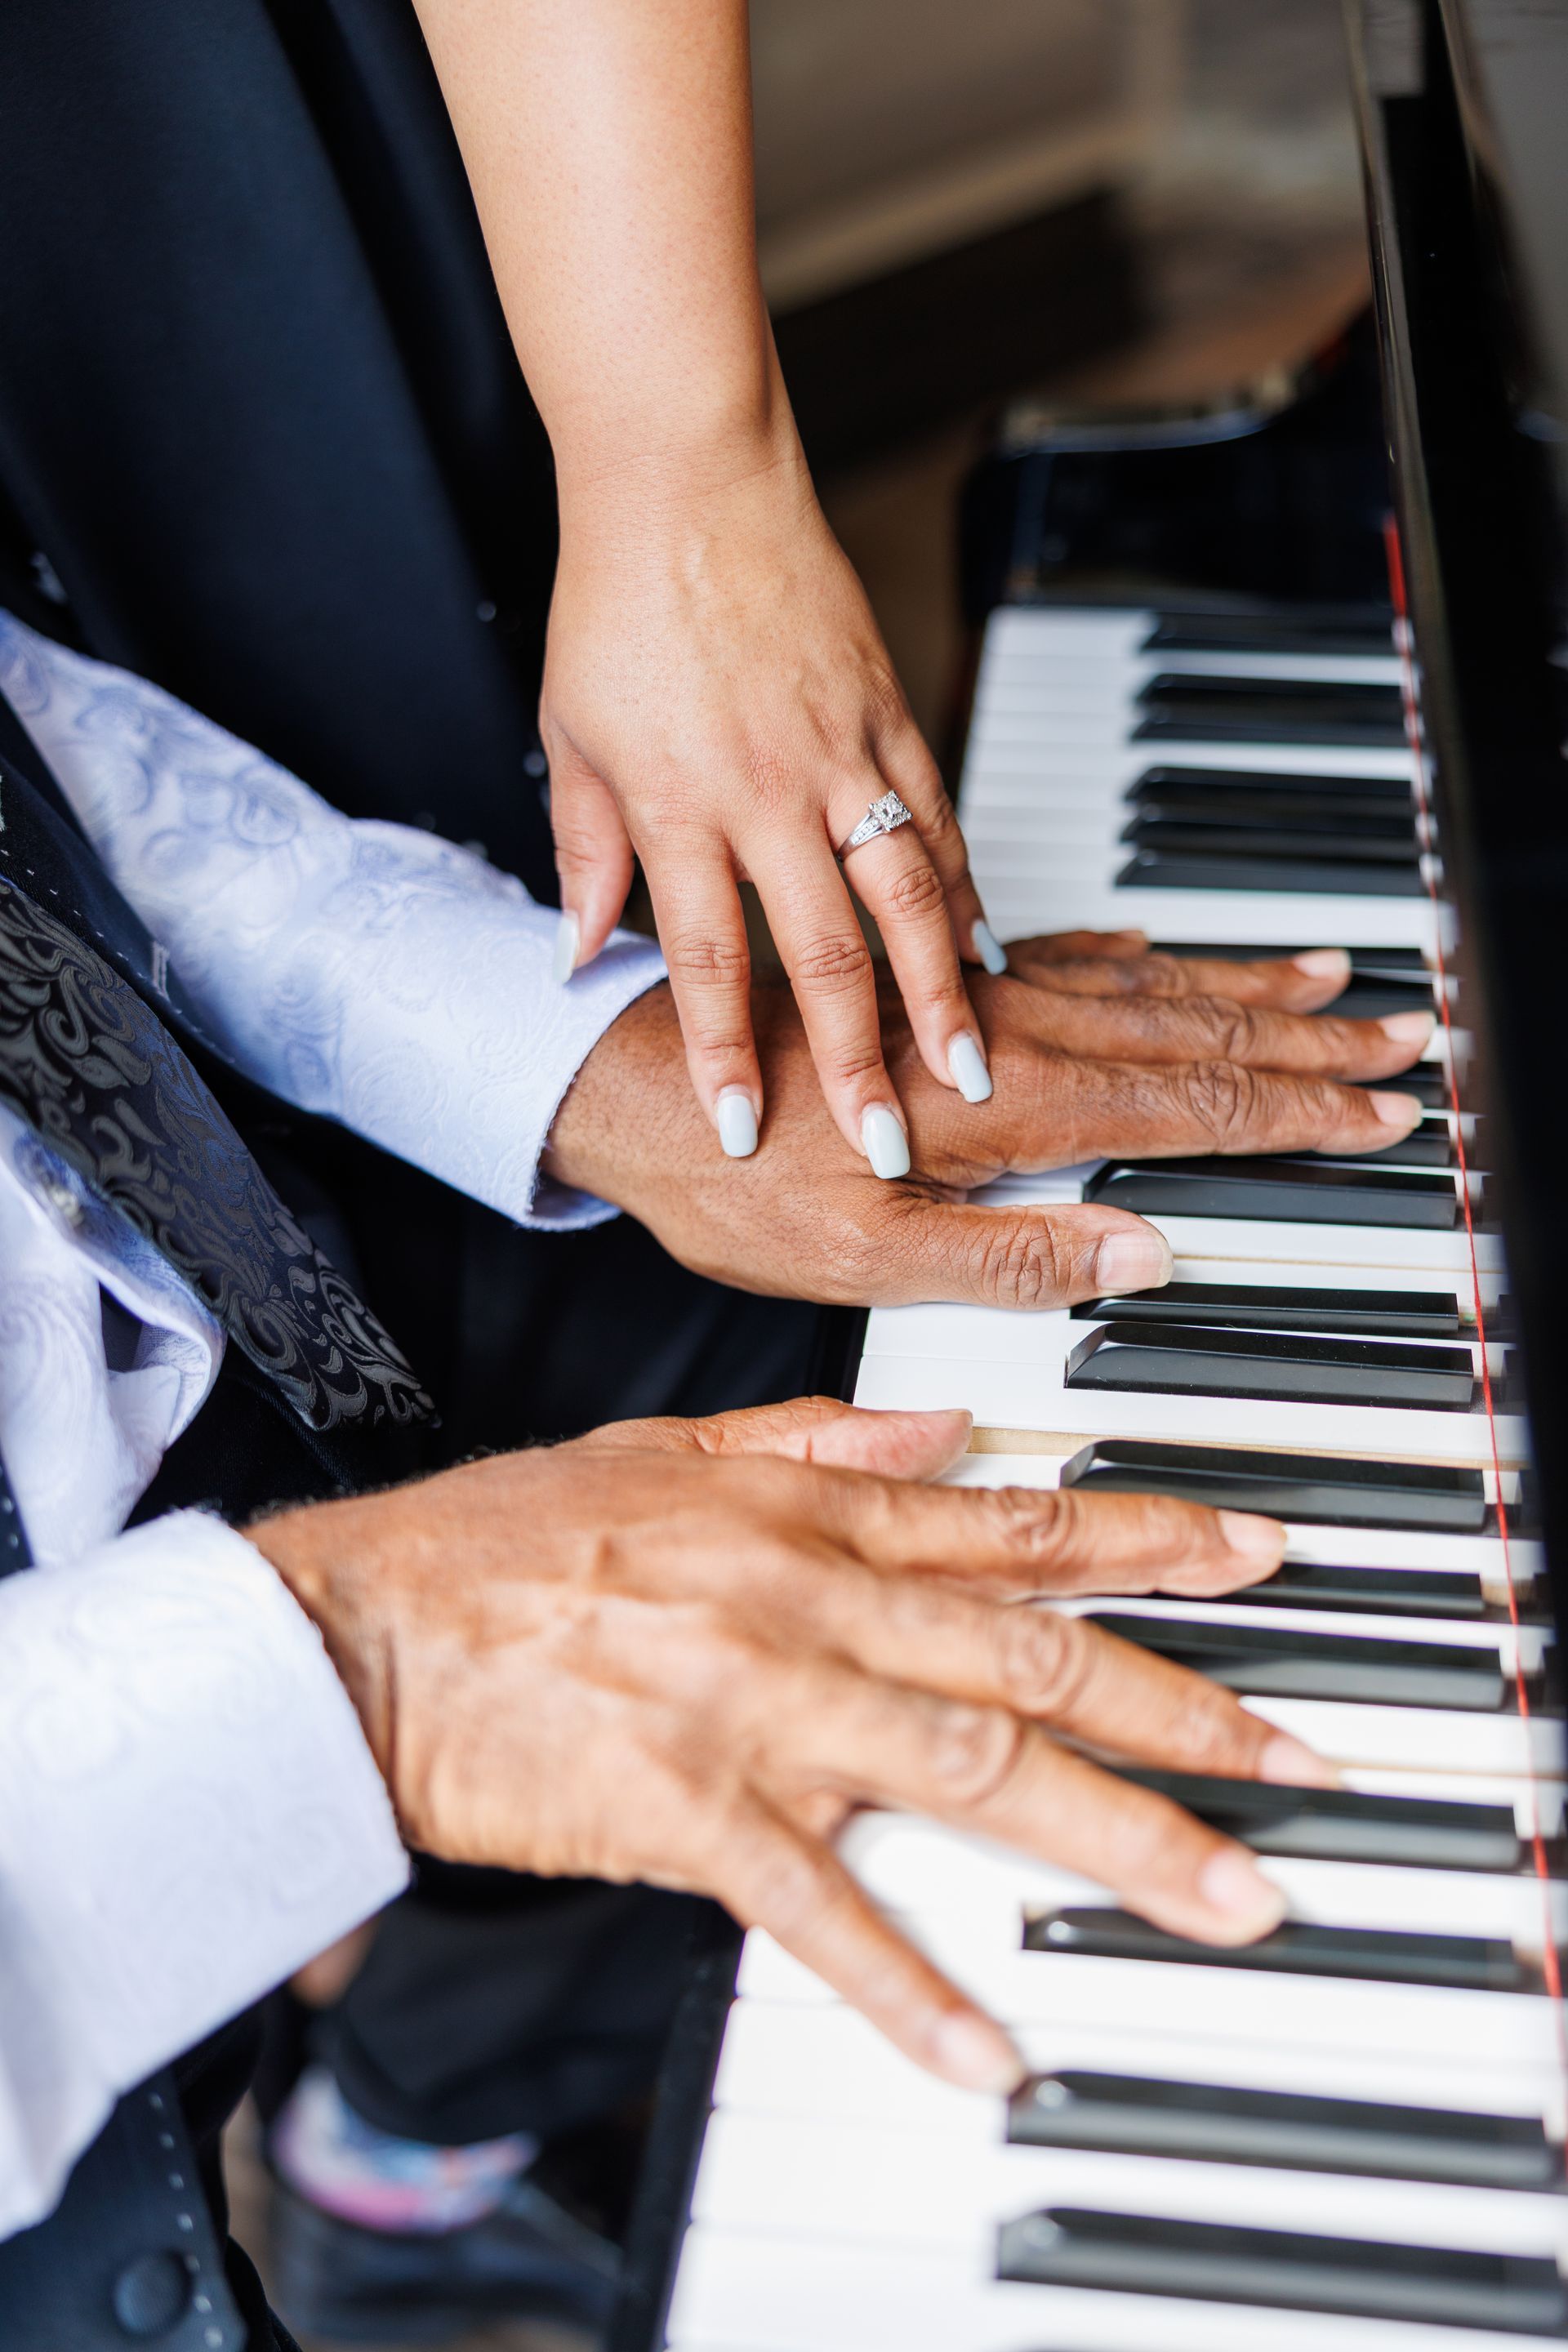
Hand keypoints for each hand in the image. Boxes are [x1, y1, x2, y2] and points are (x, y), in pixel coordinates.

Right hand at [252, 1396, 1325, 2092]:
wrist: (363, 1623)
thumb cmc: (508, 1540)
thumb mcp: (667, 1446)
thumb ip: (817, 1435)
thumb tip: (943, 1430)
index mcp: (807, 1512)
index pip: (1019, 1525)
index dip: (1154, 1538)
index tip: (1261, 1556)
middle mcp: (808, 1602)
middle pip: (1036, 1658)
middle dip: (1186, 1709)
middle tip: (1298, 1761)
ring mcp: (757, 1710)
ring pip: (973, 1771)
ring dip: (1114, 1840)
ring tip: (1226, 1896)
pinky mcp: (688, 1814)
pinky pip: (822, 1910)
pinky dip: (909, 1986)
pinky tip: (990, 2048)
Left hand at [544, 438, 994, 1167]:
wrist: (685, 478)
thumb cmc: (617, 604)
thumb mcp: (570, 739)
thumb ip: (583, 857)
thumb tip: (576, 958)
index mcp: (678, 803)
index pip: (704, 962)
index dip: (726, 1057)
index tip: (744, 1132)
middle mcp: (767, 789)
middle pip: (825, 954)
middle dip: (856, 1061)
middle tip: (884, 1142)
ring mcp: (841, 751)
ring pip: (909, 896)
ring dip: (943, 995)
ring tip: (970, 1070)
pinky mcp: (890, 713)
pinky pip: (940, 822)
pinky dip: (967, 893)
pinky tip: (986, 952)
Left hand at [544, 940, 1431, 1307]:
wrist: (616, 1079)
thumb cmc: (727, 1179)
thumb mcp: (859, 1258)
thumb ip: (1006, 1259)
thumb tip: (1140, 1256)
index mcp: (999, 1106)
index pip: (1183, 1103)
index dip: (1289, 1110)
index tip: (1376, 1110)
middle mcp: (999, 1032)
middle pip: (1187, 1031)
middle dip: (1301, 1040)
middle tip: (1399, 1038)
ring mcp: (968, 996)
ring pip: (1139, 984)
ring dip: (1241, 987)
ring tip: (1326, 979)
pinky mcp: (928, 978)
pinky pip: (1060, 956)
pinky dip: (1134, 956)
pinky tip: (1163, 954)